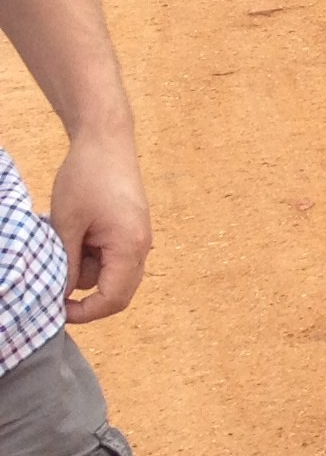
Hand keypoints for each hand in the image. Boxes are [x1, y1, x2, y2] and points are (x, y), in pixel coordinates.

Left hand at [52, 129, 149, 323]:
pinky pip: (113, 257)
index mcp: (129, 247)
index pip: (113, 299)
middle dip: (85, 292)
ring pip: (112, 274)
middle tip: (54, 280)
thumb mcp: (66, 224)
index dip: (85, 313)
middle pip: (117, 291)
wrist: (107, 141)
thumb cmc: (86, 178)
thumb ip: (66, 263)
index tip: (56, 310)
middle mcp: (141, 247)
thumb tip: (60, 294)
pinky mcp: (131, 230)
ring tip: (63, 240)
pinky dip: (92, 255)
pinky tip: (76, 233)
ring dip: (85, 268)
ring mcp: (138, 238)